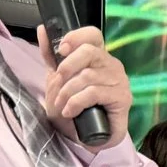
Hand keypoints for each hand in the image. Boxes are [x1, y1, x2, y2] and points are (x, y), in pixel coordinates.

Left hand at [38, 25, 131, 140]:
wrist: (88, 137)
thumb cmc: (75, 107)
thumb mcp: (57, 79)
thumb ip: (51, 56)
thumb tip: (43, 30)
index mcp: (97, 57)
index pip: (93, 35)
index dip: (76, 37)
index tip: (62, 50)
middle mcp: (111, 65)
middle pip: (89, 51)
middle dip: (67, 66)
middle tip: (58, 82)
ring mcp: (120, 81)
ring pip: (88, 75)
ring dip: (68, 91)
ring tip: (61, 104)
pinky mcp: (123, 98)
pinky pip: (94, 92)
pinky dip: (77, 102)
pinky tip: (71, 111)